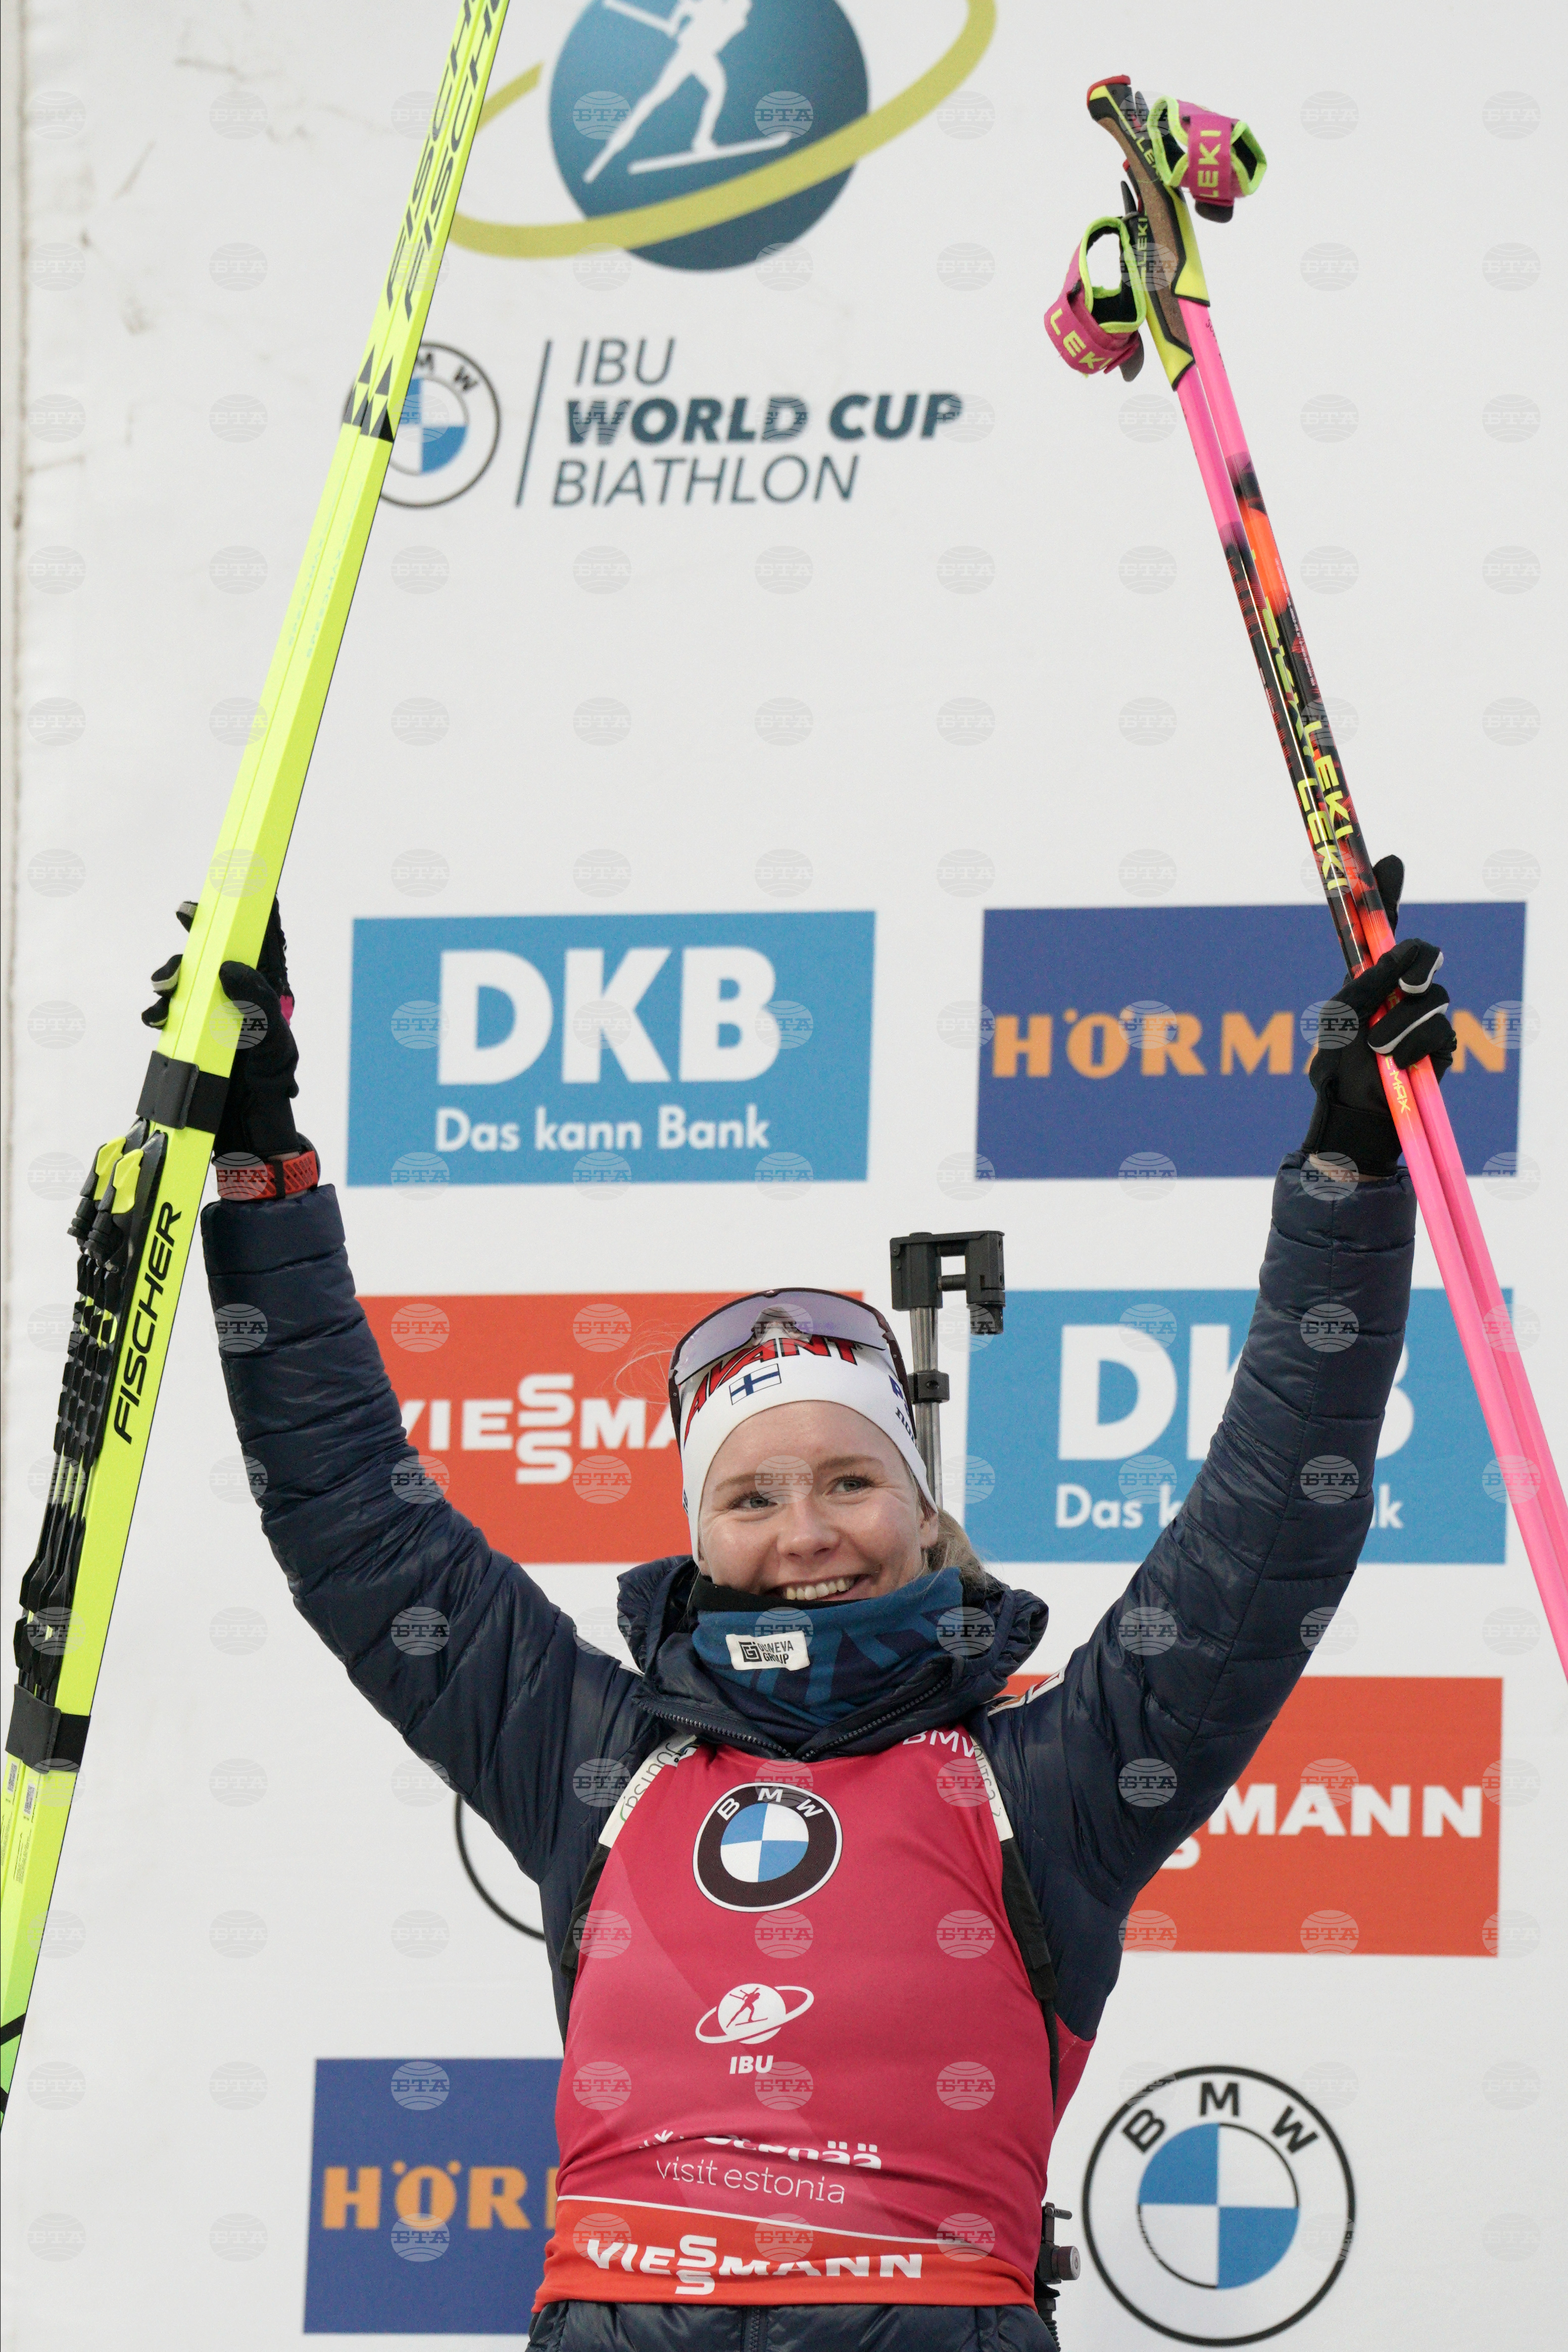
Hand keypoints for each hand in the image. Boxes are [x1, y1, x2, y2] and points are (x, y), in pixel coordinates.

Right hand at [143, 899, 307, 1165]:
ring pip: (189, 976)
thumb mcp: (274, 1043)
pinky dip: (160, 1008)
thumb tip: (229, 966)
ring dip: (173, 973)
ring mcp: (212, 1014)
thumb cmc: (269, 1086)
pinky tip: (156, 1017)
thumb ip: (256, 1002)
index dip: (257, 911)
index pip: (262, 944)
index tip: (247, 881)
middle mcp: (237, 998)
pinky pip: (171, 1009)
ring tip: (165, 987)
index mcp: (265, 993)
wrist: (245, 1132)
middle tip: (186, 914)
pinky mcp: (191, 1032)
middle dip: (200, 930)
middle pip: (217, 949)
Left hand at [1300, 857, 1456, 1179]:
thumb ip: (1366, 981)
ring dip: (1398, 1021)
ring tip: (1374, 1047)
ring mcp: (1425, 1014)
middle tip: (1401, 979)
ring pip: (1432, 995)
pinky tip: (1394, 1064)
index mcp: (1371, 975)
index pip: (1384, 928)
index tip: (1388, 861)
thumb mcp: (1339, 1016)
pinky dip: (1411, 1047)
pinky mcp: (1442, 1044)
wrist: (1350, 1109)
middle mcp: (1401, 987)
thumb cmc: (1338, 1062)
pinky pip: (1440, 1031)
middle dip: (1414, 960)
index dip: (1387, 892)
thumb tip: (1395, 950)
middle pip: (1425, 951)